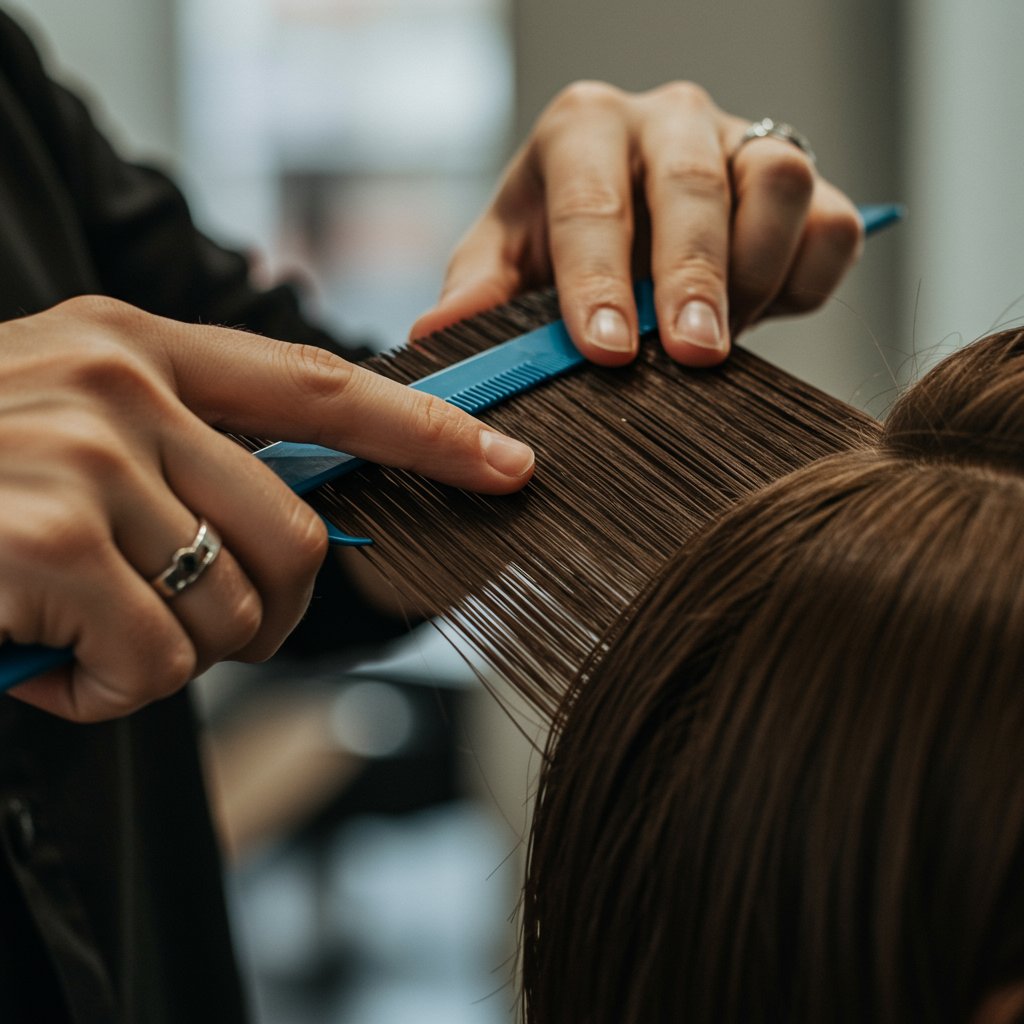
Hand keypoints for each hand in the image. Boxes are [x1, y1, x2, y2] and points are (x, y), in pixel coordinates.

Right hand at [0, 296, 533, 721]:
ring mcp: (83, 450)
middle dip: (260, 617)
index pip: (322, 387)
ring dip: (172, 658)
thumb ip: (188, 460)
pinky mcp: (46, 534)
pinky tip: (45, 665)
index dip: (427, 430)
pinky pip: (154, 659)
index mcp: (142, 346)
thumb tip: (301, 530)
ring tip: (88, 640)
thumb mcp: (76, 431)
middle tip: (183, 636)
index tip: (508, 462)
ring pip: (229, 607)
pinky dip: (108, 692)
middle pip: (294, 535)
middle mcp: (121, 381)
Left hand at [412, 81, 862, 366]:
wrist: (635, 225)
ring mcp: (742, 141)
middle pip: (694, 182)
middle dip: (693, 275)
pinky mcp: (805, 179)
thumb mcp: (507, 259)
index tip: (607, 349)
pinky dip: (806, 277)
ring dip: (754, 275)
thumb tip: (437, 336)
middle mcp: (667, 119)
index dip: (599, 277)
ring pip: (777, 183)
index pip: (592, 198)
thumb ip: (479, 293)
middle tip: (691, 354)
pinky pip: (830, 222)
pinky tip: (763, 312)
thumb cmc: (561, 242)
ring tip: (717, 341)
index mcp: (584, 129)